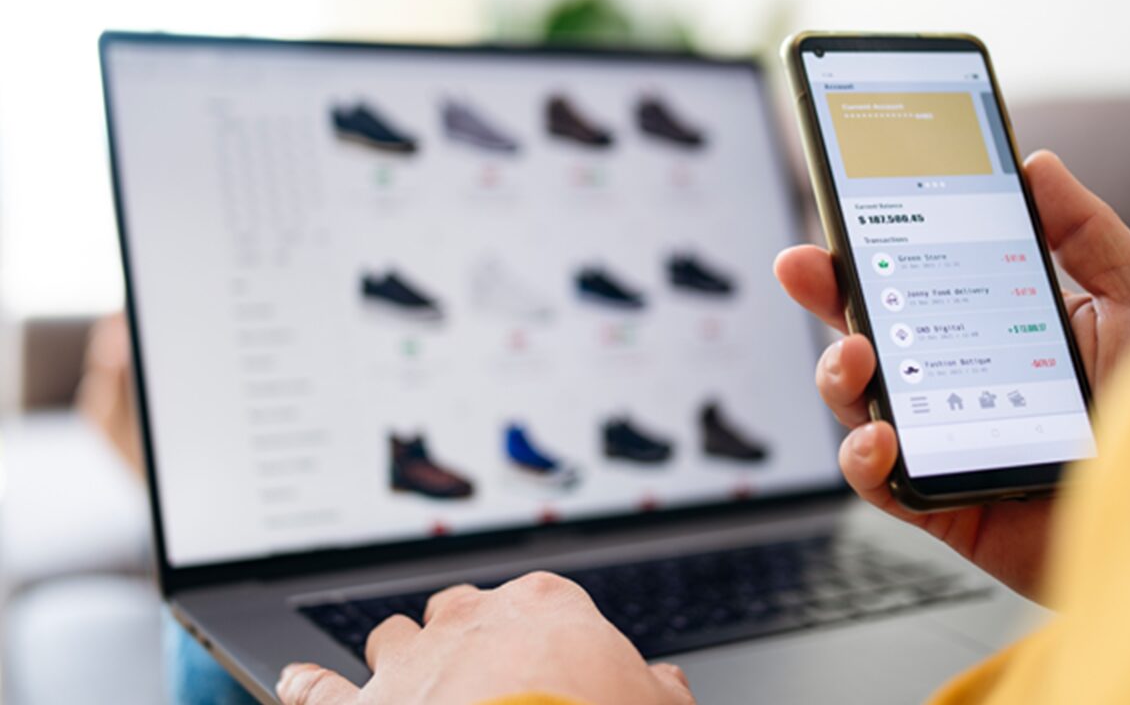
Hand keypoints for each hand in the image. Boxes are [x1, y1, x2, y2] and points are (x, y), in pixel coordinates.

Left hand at [278, 574, 693, 704]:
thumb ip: (660, 688)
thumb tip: (665, 684)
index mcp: (547, 607)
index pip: (541, 605)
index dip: (544, 638)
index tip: (552, 666)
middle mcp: (472, 619)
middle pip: (461, 610)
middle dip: (468, 638)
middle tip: (484, 678)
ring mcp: (411, 661)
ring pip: (391, 637)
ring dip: (397, 657)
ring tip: (406, 681)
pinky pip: (315, 691)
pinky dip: (305, 690)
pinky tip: (295, 687)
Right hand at [773, 150, 1129, 599]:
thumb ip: (1089, 234)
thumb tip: (1036, 164)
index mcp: (1004, 328)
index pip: (923, 280)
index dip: (873, 247)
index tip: (842, 209)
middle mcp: (968, 383)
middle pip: (877, 335)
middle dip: (829, 297)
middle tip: (804, 266)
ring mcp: (954, 444)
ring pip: (864, 406)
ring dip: (839, 375)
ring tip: (859, 356)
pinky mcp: (953, 507)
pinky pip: (886, 486)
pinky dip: (866, 461)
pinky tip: (882, 436)